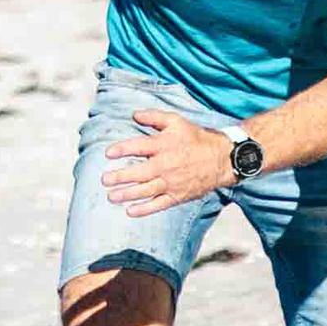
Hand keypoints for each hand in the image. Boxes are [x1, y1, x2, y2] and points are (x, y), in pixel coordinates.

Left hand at [100, 105, 238, 215]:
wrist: (222, 158)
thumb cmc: (196, 138)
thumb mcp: (176, 121)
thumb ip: (154, 117)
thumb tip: (134, 115)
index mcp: (164, 145)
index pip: (139, 147)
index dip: (122, 149)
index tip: (108, 153)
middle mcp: (166, 164)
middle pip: (139, 172)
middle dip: (120, 177)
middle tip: (104, 179)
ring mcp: (172, 182)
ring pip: (146, 190)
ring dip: (127, 194)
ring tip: (111, 196)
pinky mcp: (178, 195)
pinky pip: (159, 204)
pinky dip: (144, 209)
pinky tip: (129, 211)